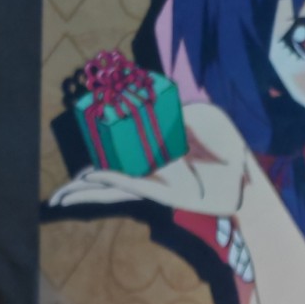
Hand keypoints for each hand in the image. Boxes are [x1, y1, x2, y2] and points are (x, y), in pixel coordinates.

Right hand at [49, 103, 253, 218]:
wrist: (246, 176)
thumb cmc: (227, 148)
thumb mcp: (201, 116)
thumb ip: (176, 111)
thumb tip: (149, 105)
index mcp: (155, 158)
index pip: (119, 160)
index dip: (97, 165)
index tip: (79, 174)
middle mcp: (151, 174)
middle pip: (108, 181)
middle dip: (82, 190)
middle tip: (58, 198)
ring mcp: (156, 183)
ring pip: (113, 187)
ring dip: (88, 190)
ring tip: (63, 198)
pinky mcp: (165, 191)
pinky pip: (132, 183)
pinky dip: (111, 179)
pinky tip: (91, 180)